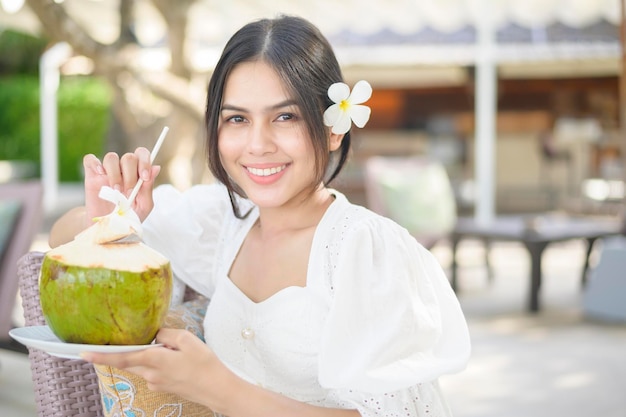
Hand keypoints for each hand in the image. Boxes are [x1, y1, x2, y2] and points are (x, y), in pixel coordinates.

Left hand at [81, 328, 238, 409]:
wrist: (216, 388)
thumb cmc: (204, 363)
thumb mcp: (187, 340)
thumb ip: (165, 334)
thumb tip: (154, 335)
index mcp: (154, 360)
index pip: (122, 357)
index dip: (101, 355)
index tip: (82, 353)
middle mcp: (150, 374)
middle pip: (129, 360)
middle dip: (122, 351)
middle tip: (115, 340)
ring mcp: (156, 382)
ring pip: (143, 364)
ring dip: (148, 355)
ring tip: (174, 350)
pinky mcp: (163, 386)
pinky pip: (153, 370)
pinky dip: (158, 362)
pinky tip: (176, 359)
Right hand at [82, 148, 159, 222]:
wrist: (109, 229)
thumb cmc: (129, 216)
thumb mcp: (143, 206)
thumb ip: (148, 188)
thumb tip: (156, 168)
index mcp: (137, 174)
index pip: (142, 154)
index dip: (145, 161)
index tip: (144, 177)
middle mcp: (123, 170)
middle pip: (129, 157)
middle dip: (131, 175)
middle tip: (129, 192)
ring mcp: (107, 172)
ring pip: (111, 157)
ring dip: (115, 173)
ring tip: (116, 190)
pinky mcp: (91, 176)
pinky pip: (90, 159)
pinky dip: (95, 163)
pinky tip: (100, 175)